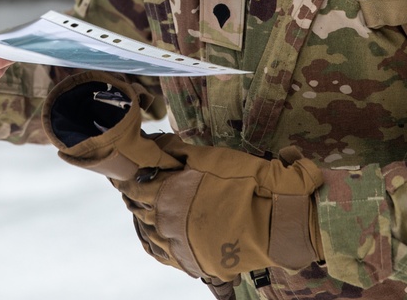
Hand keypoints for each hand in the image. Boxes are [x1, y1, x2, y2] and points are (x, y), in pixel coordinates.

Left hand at [43, 71, 323, 282]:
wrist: (279, 220)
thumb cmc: (249, 182)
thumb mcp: (215, 157)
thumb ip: (182, 153)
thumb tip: (158, 144)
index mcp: (170, 193)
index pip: (136, 183)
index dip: (130, 173)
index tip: (127, 165)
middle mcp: (168, 222)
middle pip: (139, 207)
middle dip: (137, 193)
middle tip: (135, 183)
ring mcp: (180, 245)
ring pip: (148, 232)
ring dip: (145, 217)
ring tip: (145, 207)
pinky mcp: (195, 262)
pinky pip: (164, 254)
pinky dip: (155, 242)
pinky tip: (156, 234)